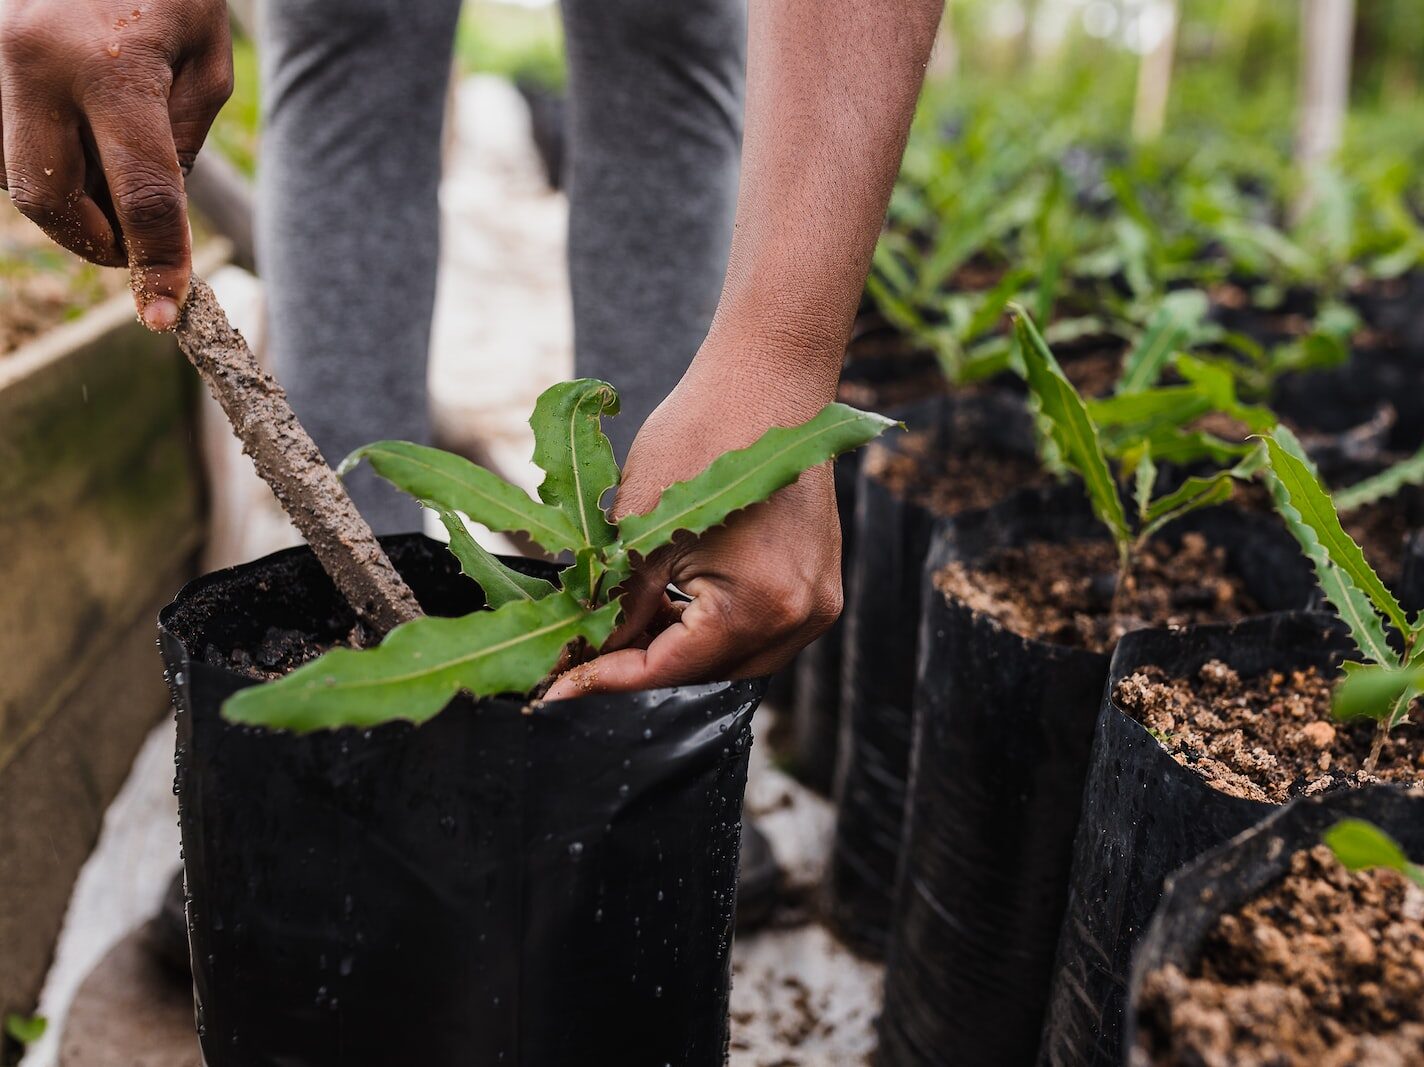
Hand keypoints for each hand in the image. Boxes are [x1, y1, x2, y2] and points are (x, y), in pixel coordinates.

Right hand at [0, 0, 231, 329]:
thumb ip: (181, 144)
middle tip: (135, 243)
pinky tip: (81, 129)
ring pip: (17, 174)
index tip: (164, 312)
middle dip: (93, 238)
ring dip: (69, 193)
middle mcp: (31, 62)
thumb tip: (151, 219)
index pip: (139, 194)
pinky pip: (3, 142)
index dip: (156, 262)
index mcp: (108, 67)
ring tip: (111, 157)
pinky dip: (46, 158)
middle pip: (48, 199)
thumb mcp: (207, 61)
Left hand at [545, 347, 843, 698]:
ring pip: (734, 659)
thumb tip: (582, 651)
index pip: (670, 668)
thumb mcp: (641, 525)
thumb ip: (617, 601)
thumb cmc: (702, 433)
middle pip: (706, 674)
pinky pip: (758, 632)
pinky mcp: (820, 586)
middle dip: (643, 665)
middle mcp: (800, 616)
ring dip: (680, 650)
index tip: (554, 687)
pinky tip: (672, 605)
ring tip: (625, 624)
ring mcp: (818, 604)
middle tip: (583, 652)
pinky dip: (712, 628)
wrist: (767, 377)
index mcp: (759, 603)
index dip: (605, 677)